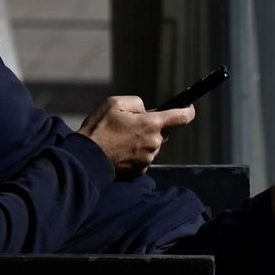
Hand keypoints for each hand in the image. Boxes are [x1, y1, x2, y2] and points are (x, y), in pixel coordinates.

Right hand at [78, 96, 196, 176]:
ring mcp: (148, 159)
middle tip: (131, 125)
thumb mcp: (115, 103)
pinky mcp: (140, 170)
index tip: (188, 108)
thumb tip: (146, 111)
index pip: (182, 117)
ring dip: (143, 140)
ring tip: (121, 139)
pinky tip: (120, 151)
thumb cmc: (100, 128)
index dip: (188, 110)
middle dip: (151, 126)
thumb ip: (137, 103)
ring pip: (153, 145)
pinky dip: (136, 153)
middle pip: (162, 132)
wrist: (87, 158)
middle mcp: (154, 143)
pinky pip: (144, 158)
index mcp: (151, 124)